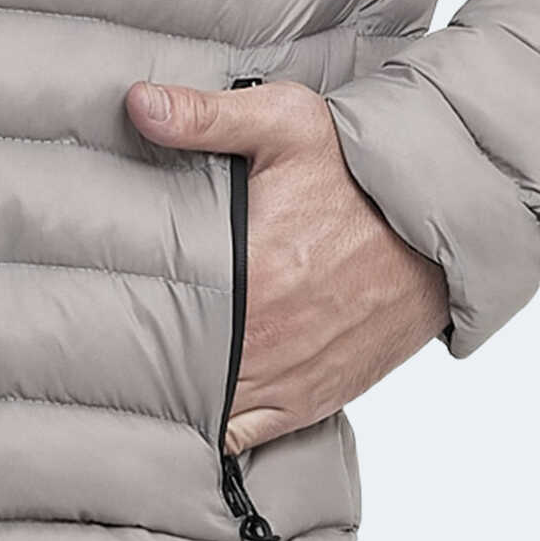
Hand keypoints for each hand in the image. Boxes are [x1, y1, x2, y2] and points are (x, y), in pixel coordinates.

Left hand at [126, 80, 449, 452]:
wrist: (445, 226)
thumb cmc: (366, 174)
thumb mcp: (290, 124)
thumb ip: (209, 117)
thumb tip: (139, 104)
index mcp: (252, 281)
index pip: (157, 324)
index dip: (119, 324)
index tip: (93, 313)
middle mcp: (267, 342)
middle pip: (176, 376)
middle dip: (141, 363)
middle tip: (101, 347)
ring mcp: (291, 379)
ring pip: (207, 415)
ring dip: (177, 400)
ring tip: (142, 376)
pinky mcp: (317, 398)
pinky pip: (250, 436)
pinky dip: (219, 429)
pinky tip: (194, 407)